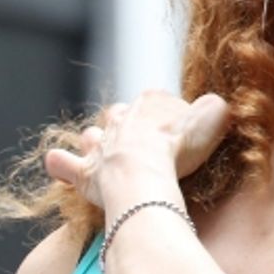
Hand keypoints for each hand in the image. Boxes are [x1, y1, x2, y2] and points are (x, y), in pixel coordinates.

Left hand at [45, 91, 228, 208]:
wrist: (143, 172)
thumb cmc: (178, 145)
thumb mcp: (213, 116)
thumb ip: (215, 107)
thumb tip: (216, 106)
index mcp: (151, 102)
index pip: (157, 100)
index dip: (168, 114)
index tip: (178, 129)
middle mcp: (121, 118)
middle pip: (122, 114)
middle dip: (128, 124)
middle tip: (142, 141)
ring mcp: (100, 145)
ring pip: (93, 135)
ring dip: (97, 141)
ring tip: (105, 151)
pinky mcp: (85, 172)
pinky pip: (64, 163)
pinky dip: (61, 162)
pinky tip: (58, 161)